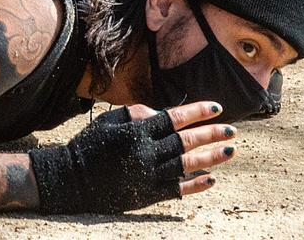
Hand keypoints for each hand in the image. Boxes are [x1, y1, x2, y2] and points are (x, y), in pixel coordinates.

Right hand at [30, 101, 235, 213]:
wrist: (71, 179)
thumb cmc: (89, 145)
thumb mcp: (108, 122)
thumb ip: (135, 113)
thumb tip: (160, 112)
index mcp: (135, 132)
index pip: (173, 119)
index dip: (197, 112)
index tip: (216, 107)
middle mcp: (144, 154)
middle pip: (185, 142)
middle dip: (211, 134)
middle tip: (232, 130)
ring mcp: (146, 176)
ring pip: (186, 165)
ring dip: (210, 158)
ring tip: (229, 151)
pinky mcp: (145, 195)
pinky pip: (176, 190)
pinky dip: (194, 185)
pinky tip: (211, 179)